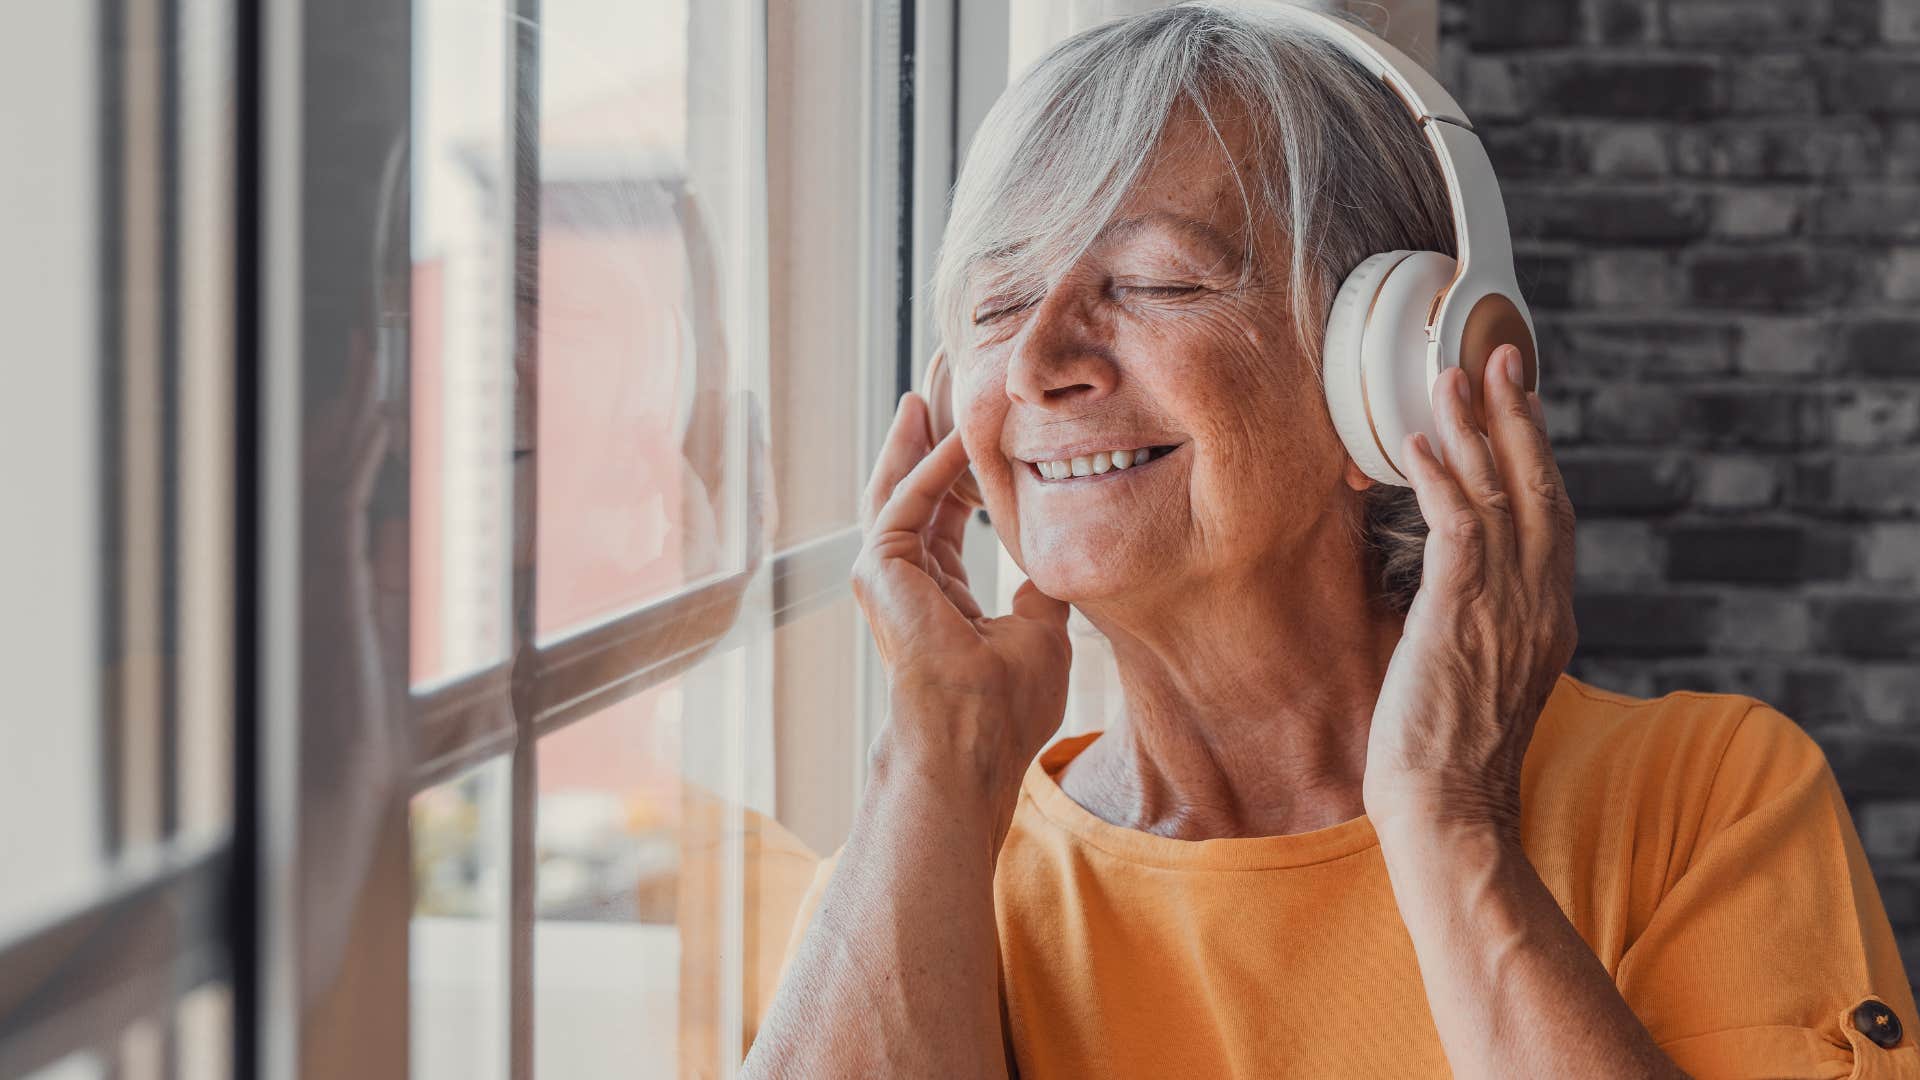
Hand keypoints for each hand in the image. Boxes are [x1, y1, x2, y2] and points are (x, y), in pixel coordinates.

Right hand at [852, 391, 1072, 803]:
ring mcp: (883, 572)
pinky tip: (962, 428)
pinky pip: (908, 499)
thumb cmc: (1007, 704)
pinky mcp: (879, 569)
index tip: (984, 411)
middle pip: (915, 479)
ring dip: (922, 426)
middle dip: (933, 423)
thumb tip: (1062, 556)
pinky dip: (933, 462)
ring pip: (902, 479)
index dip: (965, 458)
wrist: (974, 743)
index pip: (946, 506)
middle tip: (950, 364)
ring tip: (939, 373)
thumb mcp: (1041, 629)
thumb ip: (1040, 585)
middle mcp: (901, 574)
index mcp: (935, 587)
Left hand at [1361, 344, 1578, 841]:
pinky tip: (1417, 441)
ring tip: (1450, 374)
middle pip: (1540, 488)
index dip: (1536, 455)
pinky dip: (1442, 477)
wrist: (1450, 812)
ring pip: (1502, 494)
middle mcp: (1540, 604)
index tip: (1518, 403)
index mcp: (1550, 619)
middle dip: (1518, 416)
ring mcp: (1506, 607)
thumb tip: (1459, 600)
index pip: (1551, 518)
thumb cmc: (1450, 758)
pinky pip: (1459, 526)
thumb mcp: (1481, 679)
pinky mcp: (1461, 614)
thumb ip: (1482, 629)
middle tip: (1498, 355)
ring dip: (1474, 428)